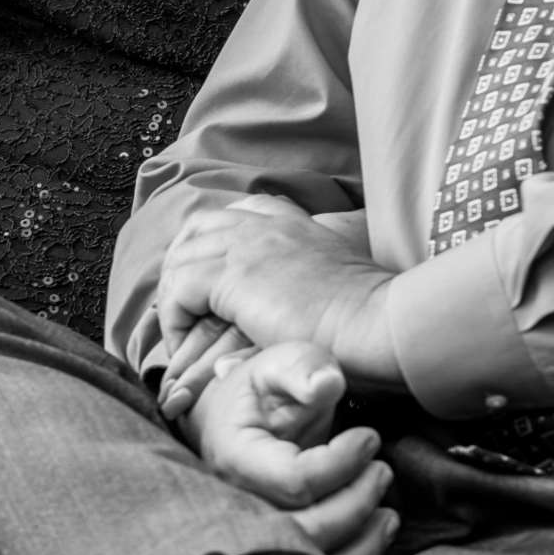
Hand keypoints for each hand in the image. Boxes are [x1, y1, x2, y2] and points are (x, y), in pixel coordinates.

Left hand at [157, 194, 401, 412]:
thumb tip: (276, 309)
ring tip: (178, 330)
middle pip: (197, 227)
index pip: (238, 211)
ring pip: (181, 257)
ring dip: (173, 293)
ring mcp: (248, 246)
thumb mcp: (333, 289)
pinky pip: (179, 289)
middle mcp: (267, 225)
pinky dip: (174, 317)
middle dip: (180, 262)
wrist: (380, 324)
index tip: (206, 279)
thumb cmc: (369, 321)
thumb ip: (297, 293)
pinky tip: (184, 343)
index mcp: (293, 222)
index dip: (211, 242)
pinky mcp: (234, 276)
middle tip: (179, 305)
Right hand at [184, 341, 397, 554]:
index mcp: (236, 457)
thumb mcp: (278, 363)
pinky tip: (380, 527)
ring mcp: (259, 530)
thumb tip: (326, 384)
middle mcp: (240, 505)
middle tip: (383, 470)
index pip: (294, 480)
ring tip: (390, 509)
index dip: (341, 463)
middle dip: (355, 503)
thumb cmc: (263, 390)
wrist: (238, 420)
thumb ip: (301, 368)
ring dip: (362, 539)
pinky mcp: (280, 543)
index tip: (369, 437)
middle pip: (305, 528)